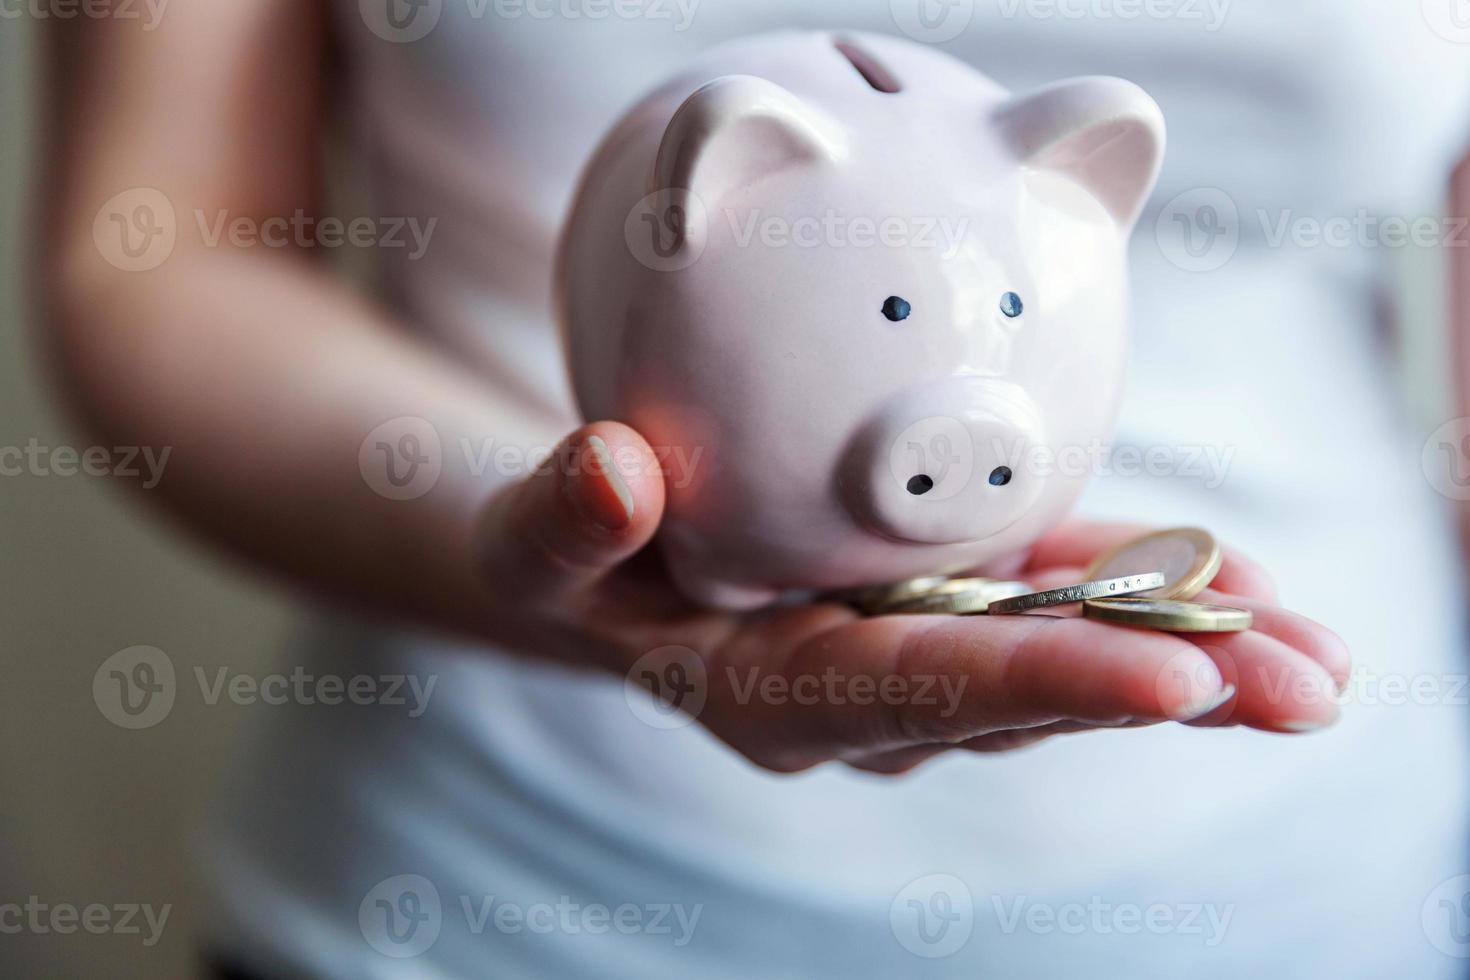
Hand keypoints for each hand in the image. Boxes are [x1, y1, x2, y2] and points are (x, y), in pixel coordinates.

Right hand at [477, 422, 1350, 775]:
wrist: (612, 561)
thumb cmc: (572, 558)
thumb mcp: (532, 544)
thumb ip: (557, 522)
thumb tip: (613, 466)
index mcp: (764, 692)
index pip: (907, 692)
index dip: (1031, 688)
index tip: (1164, 680)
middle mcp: (858, 697)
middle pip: (1019, 696)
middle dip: (1164, 687)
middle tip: (1306, 684)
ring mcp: (911, 659)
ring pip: (1060, 659)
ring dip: (1190, 650)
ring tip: (1314, 648)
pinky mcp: (945, 607)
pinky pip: (1055, 608)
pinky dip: (1148, 598)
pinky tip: (1243, 590)